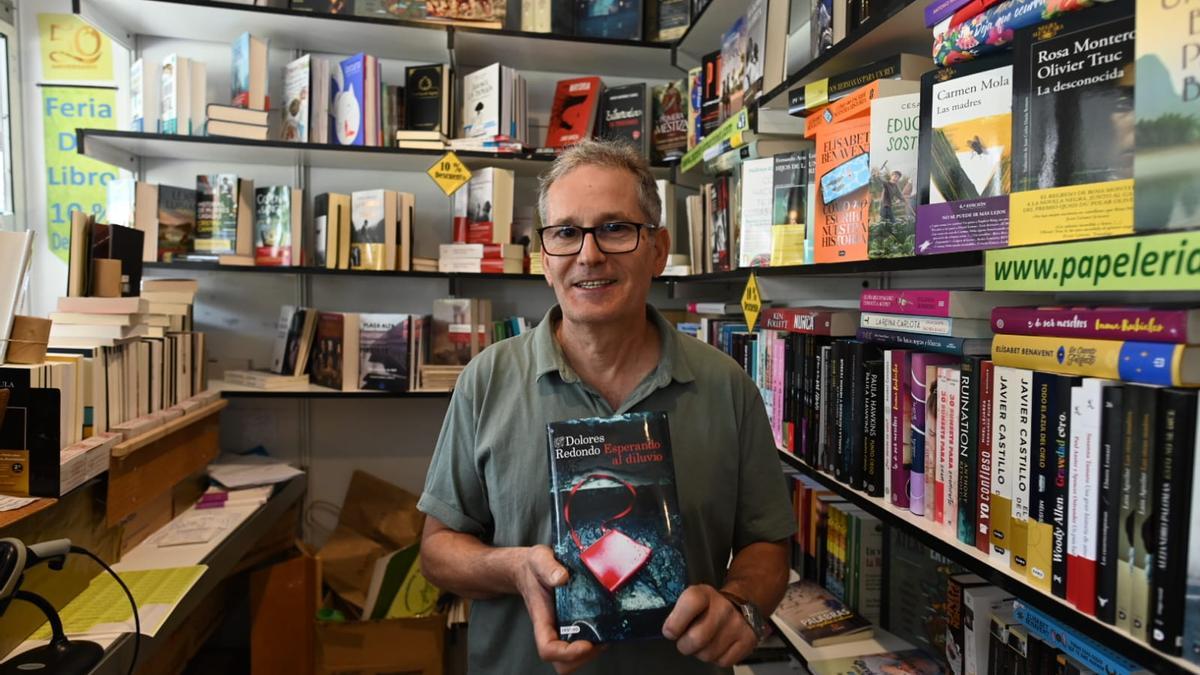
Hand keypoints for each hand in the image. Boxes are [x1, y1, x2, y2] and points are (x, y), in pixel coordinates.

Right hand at [513, 545, 602, 673]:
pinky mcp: (575, 624)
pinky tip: (609, 623)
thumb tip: (562, 578)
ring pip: (576, 657)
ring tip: (608, 632)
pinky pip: (585, 642)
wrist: (533, 568)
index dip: (567, 653)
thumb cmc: (534, 567)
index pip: (548, 649)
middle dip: (584, 657)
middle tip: (602, 640)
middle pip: (563, 663)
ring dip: (594, 651)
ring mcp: (564, 629)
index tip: (586, 643)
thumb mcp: (539, 560)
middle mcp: (553, 629)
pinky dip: (598, 640)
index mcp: (541, 619)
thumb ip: (548, 568)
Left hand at [662, 585, 757, 667]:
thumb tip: (669, 633)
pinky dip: (717, 658)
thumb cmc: (708, 606)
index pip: (690, 603)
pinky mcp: (748, 641)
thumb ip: (679, 613)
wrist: (740, 605)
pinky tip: (718, 647)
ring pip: (708, 654)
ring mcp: (737, 625)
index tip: (670, 632)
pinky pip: (723, 661)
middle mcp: (723, 608)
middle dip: (685, 645)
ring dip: (701, 653)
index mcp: (705, 594)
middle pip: (696, 638)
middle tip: (685, 642)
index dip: (675, 623)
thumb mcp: (692, 599)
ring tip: (704, 643)